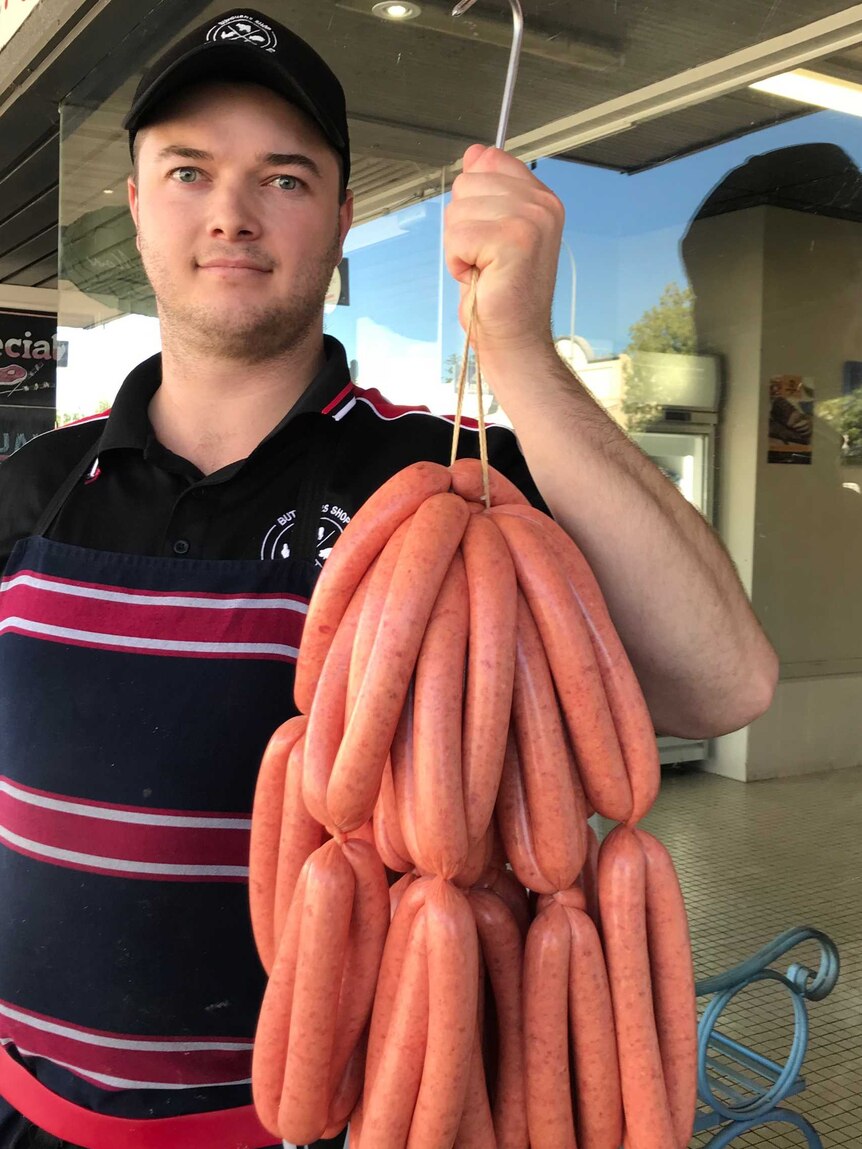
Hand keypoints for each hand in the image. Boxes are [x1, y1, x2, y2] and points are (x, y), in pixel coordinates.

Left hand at [445, 145, 564, 360]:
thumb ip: (486, 189)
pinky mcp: (514, 240)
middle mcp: (542, 204)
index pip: (489, 160)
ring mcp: (532, 220)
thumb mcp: (489, 230)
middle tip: (485, 258)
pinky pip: (457, 236)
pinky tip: (481, 277)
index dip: (474, 199)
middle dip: (462, 225)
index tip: (488, 233)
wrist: (513, 338)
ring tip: (484, 269)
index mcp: (541, 197)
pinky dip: (458, 262)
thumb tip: (475, 153)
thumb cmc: (500, 294)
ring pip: (458, 210)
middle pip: (466, 183)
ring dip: (459, 247)